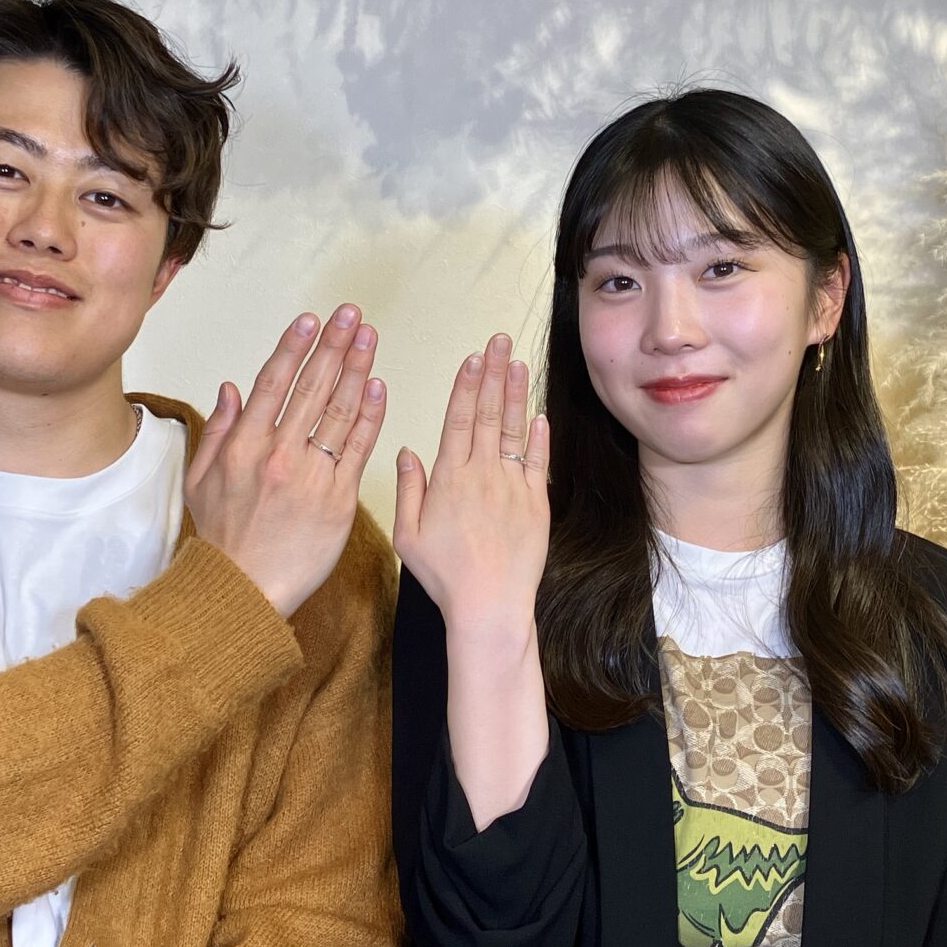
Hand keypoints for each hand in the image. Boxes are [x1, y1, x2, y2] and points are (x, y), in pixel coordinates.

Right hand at [187, 304, 386, 618]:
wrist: (244, 590)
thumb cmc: (224, 539)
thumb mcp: (200, 481)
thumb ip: (217, 429)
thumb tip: (230, 387)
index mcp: (243, 446)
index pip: (273, 384)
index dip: (294, 348)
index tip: (311, 320)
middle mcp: (278, 454)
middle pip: (312, 388)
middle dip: (334, 346)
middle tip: (351, 315)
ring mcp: (311, 476)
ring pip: (338, 411)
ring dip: (357, 369)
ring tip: (369, 338)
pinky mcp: (339, 499)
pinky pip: (358, 448)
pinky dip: (370, 415)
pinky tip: (378, 386)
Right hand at [391, 333, 548, 637]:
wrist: (490, 605)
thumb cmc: (445, 576)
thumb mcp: (408, 535)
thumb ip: (409, 489)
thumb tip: (407, 451)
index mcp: (449, 478)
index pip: (458, 419)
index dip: (466, 385)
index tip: (472, 358)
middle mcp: (482, 474)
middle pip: (488, 413)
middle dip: (493, 373)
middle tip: (499, 341)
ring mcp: (513, 487)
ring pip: (514, 430)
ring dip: (516, 394)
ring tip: (518, 362)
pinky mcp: (537, 504)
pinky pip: (539, 462)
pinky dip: (539, 437)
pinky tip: (539, 414)